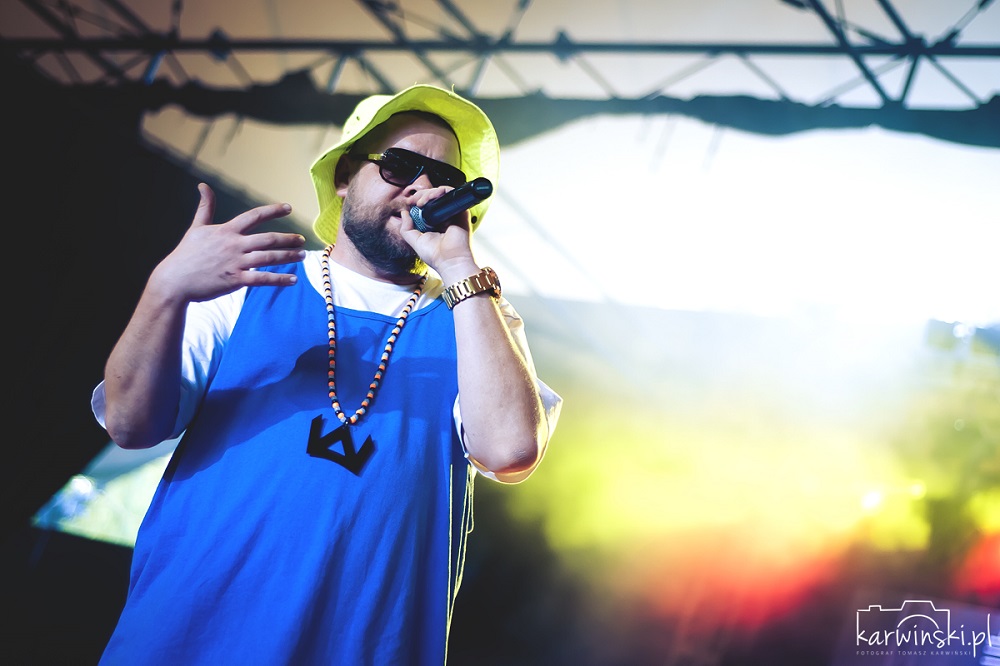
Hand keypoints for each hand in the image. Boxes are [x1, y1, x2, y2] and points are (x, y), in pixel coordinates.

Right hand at [149, 183, 306, 303]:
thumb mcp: (196, 228)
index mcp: (226, 231)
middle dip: (288, 239)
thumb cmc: (186, 254)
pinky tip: (293, 280)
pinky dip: (280, 279)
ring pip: (269, 258)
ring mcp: (236, 262)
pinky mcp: (236, 279)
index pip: (254, 216)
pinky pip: (263, 278)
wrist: (174, 280)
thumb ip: (205, 207)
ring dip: (289, 257)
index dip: (273, 210)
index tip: (289, 208)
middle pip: (268, 238)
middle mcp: (234, 244)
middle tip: (302, 240)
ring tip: (303, 256)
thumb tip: (202, 185)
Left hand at [398, 186, 476, 277]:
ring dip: (429, 193)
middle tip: (414, 201)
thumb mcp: (414, 240)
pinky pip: (451, 194)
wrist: (450, 261)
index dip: (416, 200)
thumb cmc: (435, 255)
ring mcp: (452, 213)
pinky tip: (431, 199)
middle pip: (431, 197)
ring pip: (440, 193)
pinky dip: (440, 191)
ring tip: (421, 202)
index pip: (425, 204)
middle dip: (420, 195)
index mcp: (433, 222)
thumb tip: (403, 212)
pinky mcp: (460, 211)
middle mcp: (443, 217)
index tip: (409, 203)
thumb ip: (406, 228)